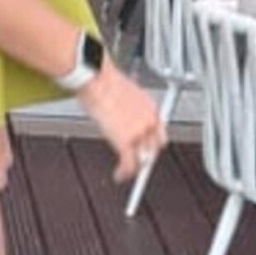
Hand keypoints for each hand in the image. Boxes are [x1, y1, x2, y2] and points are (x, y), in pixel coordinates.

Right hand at [79, 63, 166, 183]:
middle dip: (146, 155)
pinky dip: (124, 173)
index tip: (145, 147)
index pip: (159, 131)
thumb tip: (118, 114)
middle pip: (155, 147)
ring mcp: (139, 132)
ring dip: (135, 167)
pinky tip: (119, 176)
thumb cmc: (102, 80)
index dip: (151, 142)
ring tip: (126, 171)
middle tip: (136, 161)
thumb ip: (127, 107)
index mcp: (150, 106)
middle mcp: (149, 120)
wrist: (96, 79)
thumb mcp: (122, 92)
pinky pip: (129, 164)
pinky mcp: (126, 141)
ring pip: (143, 158)